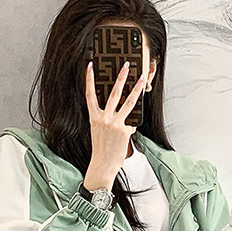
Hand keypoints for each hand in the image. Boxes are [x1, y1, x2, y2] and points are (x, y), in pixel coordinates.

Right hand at [84, 60, 147, 190]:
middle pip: (114, 92)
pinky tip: (126, 135)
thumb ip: (109, 120)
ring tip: (142, 79)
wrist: (103, 165)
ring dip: (136, 89)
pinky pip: (131, 123)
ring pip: (128, 102)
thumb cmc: (101, 149)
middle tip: (127, 65)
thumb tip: (124, 117)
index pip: (90, 94)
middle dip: (121, 77)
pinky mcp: (124, 130)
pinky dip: (131, 128)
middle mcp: (104, 118)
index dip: (89, 79)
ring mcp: (115, 123)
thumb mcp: (100, 131)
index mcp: (94, 117)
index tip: (90, 65)